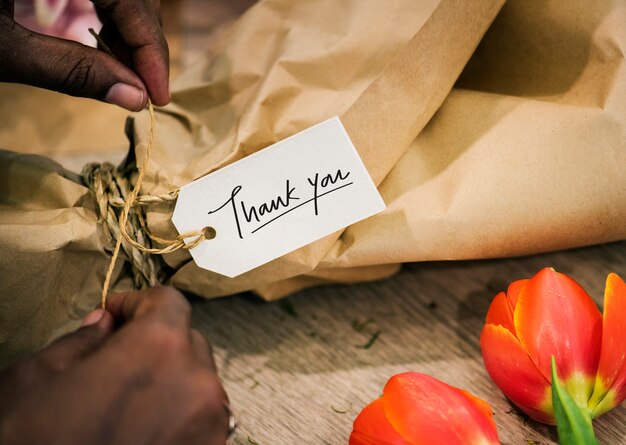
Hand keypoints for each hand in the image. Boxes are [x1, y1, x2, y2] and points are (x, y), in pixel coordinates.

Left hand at [0, 0, 168, 110]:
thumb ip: (68, 69)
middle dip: (144, 42)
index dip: (150, 48)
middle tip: (142, 90)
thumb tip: (133, 98)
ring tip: (123, 75)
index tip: (158, 95)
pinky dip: (110, 17)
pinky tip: (105, 47)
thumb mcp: (3, 50)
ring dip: (129, 32)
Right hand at [0, 287, 230, 444]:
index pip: (168, 302)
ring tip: (126, 401)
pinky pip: (201, 418)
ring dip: (168, 379)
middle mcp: (197, 382)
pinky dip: (178, 413)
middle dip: (154, 342)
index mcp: (159, 348)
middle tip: (115, 358)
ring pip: (197, 381)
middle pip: (186, 341)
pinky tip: (141, 428)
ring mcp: (211, 425)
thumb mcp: (36, 380)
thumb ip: (81, 340)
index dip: (138, 303)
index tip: (115, 316)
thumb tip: (103, 325)